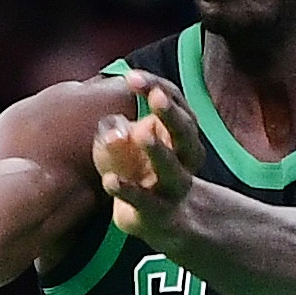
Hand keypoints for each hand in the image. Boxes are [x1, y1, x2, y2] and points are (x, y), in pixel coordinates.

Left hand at [93, 78, 202, 238]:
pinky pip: (146, 201)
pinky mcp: (158, 212)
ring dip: (159, 150)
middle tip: (155, 97)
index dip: (155, 87)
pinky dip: (128, 191)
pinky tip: (109, 180)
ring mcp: (174, 186)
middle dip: (172, 113)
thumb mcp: (124, 140)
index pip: (173, 101)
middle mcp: (185, 156)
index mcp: (179, 130)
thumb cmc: (139, 167)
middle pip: (186, 131)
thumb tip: (115, 132)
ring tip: (141, 133)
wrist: (157, 218)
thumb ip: (117, 129)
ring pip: (173, 168)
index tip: (131, 77)